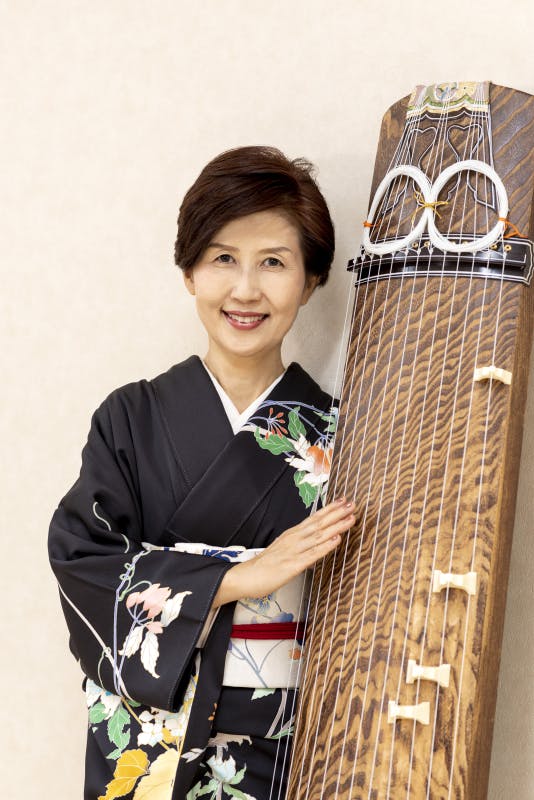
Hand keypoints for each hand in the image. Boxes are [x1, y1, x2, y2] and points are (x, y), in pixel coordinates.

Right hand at [212, 498, 354, 606]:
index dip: (329, 509)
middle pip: (318, 523)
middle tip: (352, 504)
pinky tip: (337, 540)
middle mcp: (293, 539)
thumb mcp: (282, 551)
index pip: (313, 519)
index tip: (343, 501)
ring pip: (318, 536)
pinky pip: (312, 554)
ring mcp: (293, 551)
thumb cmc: (263, 566)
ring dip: (336, 526)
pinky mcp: (292, 565)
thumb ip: (298, 546)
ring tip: (350, 518)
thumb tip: (312, 545)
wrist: (244, 577)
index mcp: (291, 535)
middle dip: (337, 513)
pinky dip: (326, 546)